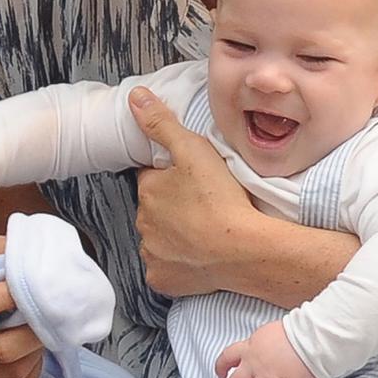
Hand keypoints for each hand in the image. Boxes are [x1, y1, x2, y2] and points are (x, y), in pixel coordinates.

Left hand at [129, 86, 257, 296]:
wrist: (244, 249)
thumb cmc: (221, 198)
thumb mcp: (193, 149)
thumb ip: (161, 123)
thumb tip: (134, 97)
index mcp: (147, 190)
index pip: (152, 178)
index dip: (170, 177)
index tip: (191, 181)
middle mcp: (143, 222)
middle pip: (155, 209)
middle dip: (172, 206)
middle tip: (203, 205)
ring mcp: (152, 254)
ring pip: (160, 238)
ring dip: (175, 234)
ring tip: (205, 229)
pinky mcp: (163, 280)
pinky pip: (165, 269)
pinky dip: (178, 264)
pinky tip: (198, 256)